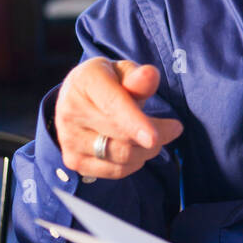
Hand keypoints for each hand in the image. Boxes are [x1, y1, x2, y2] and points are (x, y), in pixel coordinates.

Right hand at [54, 58, 182, 179]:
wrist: (76, 98)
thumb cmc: (107, 82)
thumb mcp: (123, 71)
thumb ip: (138, 76)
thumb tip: (150, 75)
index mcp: (84, 81)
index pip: (112, 105)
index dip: (134, 122)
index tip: (153, 137)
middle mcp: (70, 111)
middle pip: (121, 135)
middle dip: (156, 135)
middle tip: (173, 128)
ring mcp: (68, 138)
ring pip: (121, 156)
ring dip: (146, 150)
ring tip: (153, 137)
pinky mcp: (73, 160)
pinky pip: (115, 170)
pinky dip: (134, 163)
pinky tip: (137, 148)